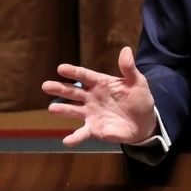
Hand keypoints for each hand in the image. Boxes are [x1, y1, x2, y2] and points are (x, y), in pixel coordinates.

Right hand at [41, 46, 158, 146]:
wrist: (144, 122)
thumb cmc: (139, 99)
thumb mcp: (137, 82)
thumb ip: (129, 68)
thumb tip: (126, 49)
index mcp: (100, 83)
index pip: (84, 76)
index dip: (73, 72)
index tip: (61, 68)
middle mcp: (91, 98)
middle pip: (73, 92)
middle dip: (60, 89)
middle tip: (46, 86)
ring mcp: (91, 113)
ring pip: (73, 110)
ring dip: (63, 110)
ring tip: (52, 108)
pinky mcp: (94, 129)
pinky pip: (82, 133)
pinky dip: (74, 137)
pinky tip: (67, 141)